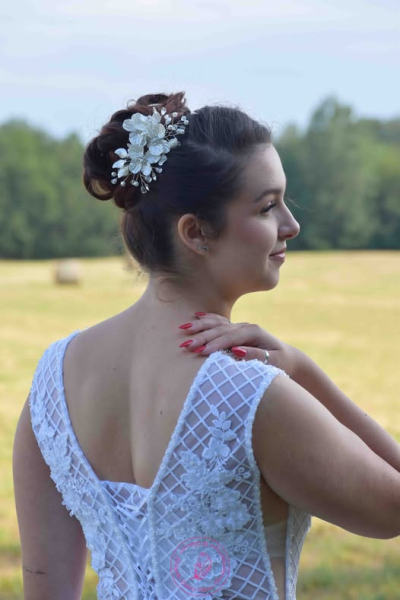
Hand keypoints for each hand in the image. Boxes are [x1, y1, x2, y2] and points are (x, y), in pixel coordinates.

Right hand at [178, 312, 297, 376]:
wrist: (286, 357)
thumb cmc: (280, 363)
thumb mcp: (274, 362)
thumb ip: (256, 356)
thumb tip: (237, 350)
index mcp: (254, 332)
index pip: (231, 338)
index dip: (216, 344)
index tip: (201, 351)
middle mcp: (246, 326)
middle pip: (220, 330)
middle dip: (202, 337)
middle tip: (186, 345)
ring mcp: (240, 326)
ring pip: (217, 324)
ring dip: (200, 326)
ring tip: (183, 329)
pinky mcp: (236, 329)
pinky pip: (219, 322)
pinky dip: (207, 319)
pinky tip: (195, 316)